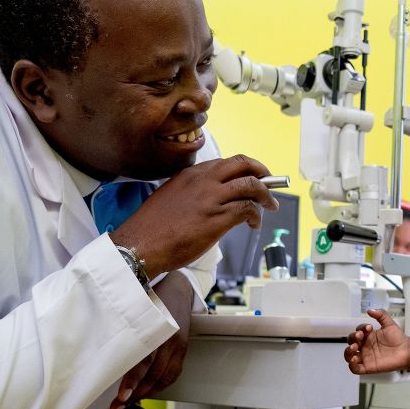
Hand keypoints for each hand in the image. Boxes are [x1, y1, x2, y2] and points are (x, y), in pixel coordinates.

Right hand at [110, 155, 278, 274]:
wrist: (140, 245)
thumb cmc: (152, 228)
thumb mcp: (170, 197)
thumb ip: (192, 192)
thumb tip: (212, 200)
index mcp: (190, 174)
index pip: (225, 163)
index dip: (243, 169)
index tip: (251, 175)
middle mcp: (203, 181)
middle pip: (242, 164)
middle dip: (261, 171)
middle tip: (269, 181)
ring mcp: (211, 198)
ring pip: (251, 185)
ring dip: (265, 195)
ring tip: (269, 206)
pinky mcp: (218, 218)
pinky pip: (247, 209)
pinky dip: (256, 215)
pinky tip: (253, 224)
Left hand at [110, 274, 193, 408]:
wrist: (179, 288)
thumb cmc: (152, 295)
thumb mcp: (136, 307)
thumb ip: (122, 326)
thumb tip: (99, 348)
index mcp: (156, 329)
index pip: (145, 361)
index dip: (132, 380)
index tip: (121, 396)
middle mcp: (170, 339)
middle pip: (154, 375)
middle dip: (136, 394)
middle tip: (118, 406)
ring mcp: (179, 346)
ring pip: (165, 378)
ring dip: (147, 393)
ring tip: (129, 402)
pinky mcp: (183, 350)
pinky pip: (174, 374)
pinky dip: (160, 386)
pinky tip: (148, 391)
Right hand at [343, 309, 409, 373]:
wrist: (407, 351)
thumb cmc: (398, 339)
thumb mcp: (390, 324)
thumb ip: (381, 314)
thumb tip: (370, 310)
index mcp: (368, 336)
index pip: (358, 331)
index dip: (361, 328)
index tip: (369, 327)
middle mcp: (365, 346)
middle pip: (351, 342)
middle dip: (352, 337)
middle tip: (360, 336)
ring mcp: (365, 357)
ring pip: (349, 356)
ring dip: (348, 351)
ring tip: (354, 347)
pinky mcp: (368, 367)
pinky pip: (355, 369)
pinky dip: (351, 365)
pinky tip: (354, 359)